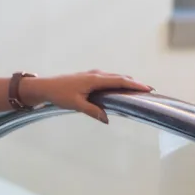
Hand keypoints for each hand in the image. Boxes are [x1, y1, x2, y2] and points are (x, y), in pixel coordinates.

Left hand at [23, 70, 152, 124]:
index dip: (134, 84)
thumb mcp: (76, 104)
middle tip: (149, 90)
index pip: (119, 81)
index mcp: (94, 79)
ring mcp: (92, 75)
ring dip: (126, 82)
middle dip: (134, 83)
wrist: (45, 86)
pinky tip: (120, 89)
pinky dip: (117, 82)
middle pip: (119, 77)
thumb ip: (93, 111)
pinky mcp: (89, 77)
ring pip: (113, 77)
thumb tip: (107, 119)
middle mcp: (95, 74)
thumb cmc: (60, 95)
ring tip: (138, 90)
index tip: (147, 88)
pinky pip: (108, 78)